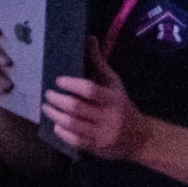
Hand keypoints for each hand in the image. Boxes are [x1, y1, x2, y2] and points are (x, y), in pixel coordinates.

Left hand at [44, 41, 151, 159]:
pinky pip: (75, 140)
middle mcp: (108, 117)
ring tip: (46, 107)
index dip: (71, 84)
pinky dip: (62, 132)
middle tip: (48, 94)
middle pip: (76, 108)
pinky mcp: (97, 148)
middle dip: (57, 100)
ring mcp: (103, 134)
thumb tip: (89, 38)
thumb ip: (99, 64)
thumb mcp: (115, 84)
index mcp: (113, 99)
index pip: (89, 90)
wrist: (141, 137)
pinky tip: (56, 124)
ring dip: (55, 115)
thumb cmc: (123, 105)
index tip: (58, 80)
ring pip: (72, 124)